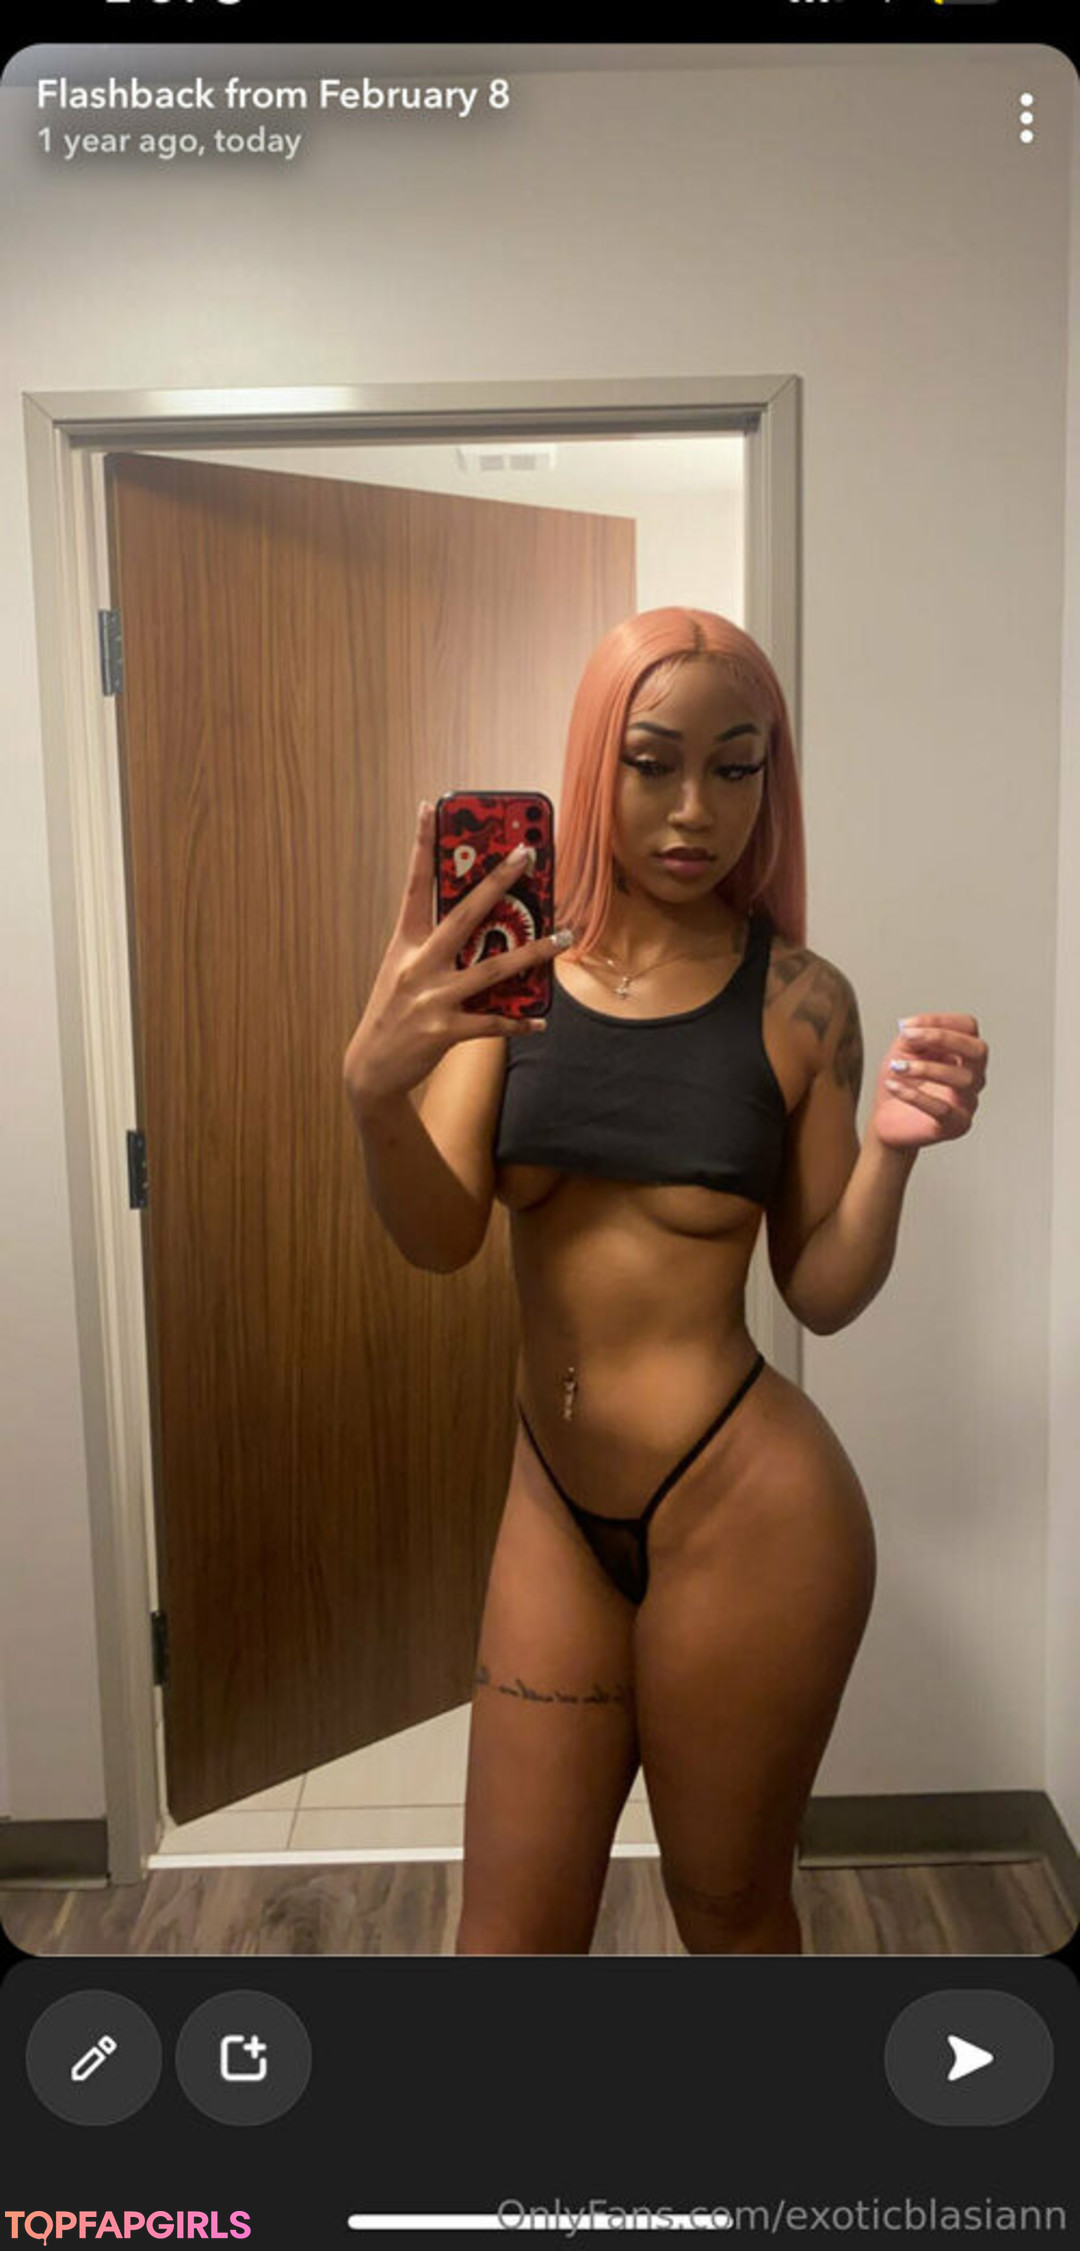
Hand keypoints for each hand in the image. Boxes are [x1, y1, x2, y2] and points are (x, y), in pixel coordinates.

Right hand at [342, 801, 563, 1110]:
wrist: (370, 1068)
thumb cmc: (394, 1012)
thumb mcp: (404, 971)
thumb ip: (434, 947)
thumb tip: (480, 925)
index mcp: (405, 943)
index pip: (414, 885)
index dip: (419, 845)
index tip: (429, 808)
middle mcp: (418, 964)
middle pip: (464, 914)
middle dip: (497, 881)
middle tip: (526, 854)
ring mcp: (431, 997)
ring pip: (492, 968)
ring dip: (533, 952)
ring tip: (564, 937)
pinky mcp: (443, 1030)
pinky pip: (491, 1022)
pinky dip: (518, 1022)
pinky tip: (540, 1021)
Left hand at [870, 1013, 987, 1151]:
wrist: (888, 1122)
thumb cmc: (902, 1084)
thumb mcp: (902, 1052)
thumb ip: (910, 1036)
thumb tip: (913, 1027)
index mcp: (964, 1054)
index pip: (968, 1027)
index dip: (939, 1021)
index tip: (905, 1026)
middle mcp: (973, 1076)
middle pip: (978, 1050)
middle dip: (944, 1038)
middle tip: (908, 1038)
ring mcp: (968, 1102)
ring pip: (963, 1079)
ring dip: (926, 1068)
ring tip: (897, 1067)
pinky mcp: (956, 1125)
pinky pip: (943, 1109)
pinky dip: (915, 1096)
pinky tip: (893, 1086)